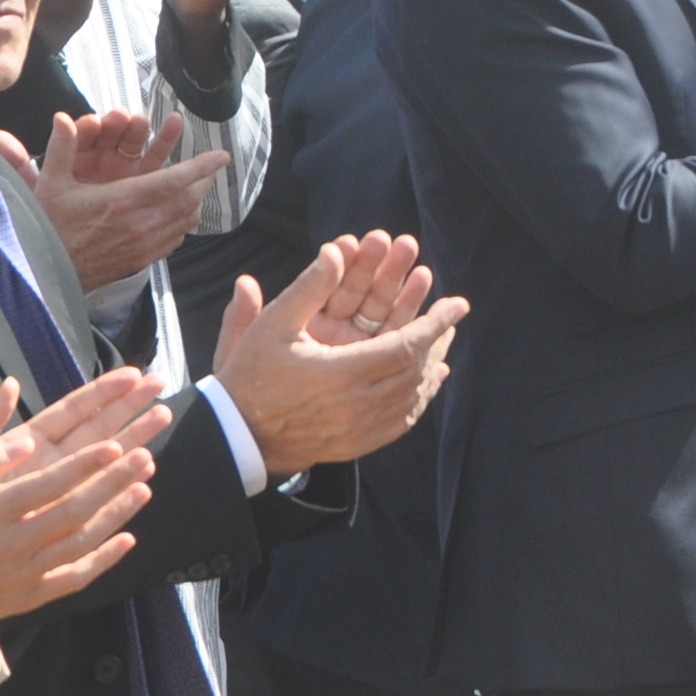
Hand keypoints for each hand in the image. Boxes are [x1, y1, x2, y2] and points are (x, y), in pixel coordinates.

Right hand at [0, 114, 227, 296]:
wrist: (45, 274)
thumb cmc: (47, 227)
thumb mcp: (49, 185)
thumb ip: (60, 148)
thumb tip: (62, 117)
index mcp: (120, 201)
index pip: (173, 181)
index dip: (201, 167)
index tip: (221, 156)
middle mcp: (138, 224)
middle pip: (188, 200)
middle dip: (204, 180)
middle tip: (212, 166)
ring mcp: (143, 245)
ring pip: (185, 220)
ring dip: (197, 200)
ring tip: (200, 186)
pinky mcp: (142, 260)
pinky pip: (175, 239)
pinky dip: (184, 222)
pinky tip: (181, 213)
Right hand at [0, 375, 168, 657]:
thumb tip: (24, 436)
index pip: (46, 484)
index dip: (84, 465)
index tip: (114, 445)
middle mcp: (10, 544)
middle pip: (73, 511)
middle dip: (112, 483)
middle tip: (144, 456)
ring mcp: (24, 573)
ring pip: (82, 543)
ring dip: (116, 515)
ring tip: (144, 488)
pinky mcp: (31, 597)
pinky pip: (75, 578)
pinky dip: (105, 560)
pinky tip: (128, 539)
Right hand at [213, 233, 468, 468]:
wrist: (238, 436)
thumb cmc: (251, 376)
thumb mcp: (272, 325)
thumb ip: (308, 287)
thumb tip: (335, 250)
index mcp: (341, 373)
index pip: (406, 345)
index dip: (435, 322)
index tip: (458, 303)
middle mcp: (358, 406)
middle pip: (416, 369)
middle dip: (436, 339)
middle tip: (450, 318)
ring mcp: (360, 430)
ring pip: (412, 395)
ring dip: (431, 366)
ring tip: (442, 342)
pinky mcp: (358, 445)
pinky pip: (401, 421)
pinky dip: (420, 398)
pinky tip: (428, 380)